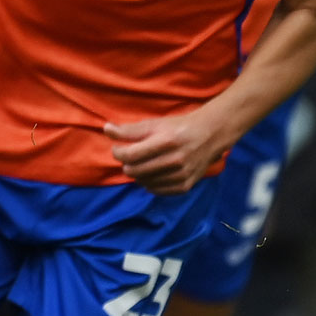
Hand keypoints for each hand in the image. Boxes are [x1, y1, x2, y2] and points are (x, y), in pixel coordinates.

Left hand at [104, 111, 227, 194]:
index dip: (118, 153)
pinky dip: (149, 183)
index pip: (131, 155)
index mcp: (166, 142)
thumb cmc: (178, 128)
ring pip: (144, 182)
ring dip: (137, 174)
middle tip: (129, 158)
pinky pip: (157, 191)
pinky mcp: (186, 186)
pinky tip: (152, 174)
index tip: (117, 149)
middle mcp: (176, 160)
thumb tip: (106, 129)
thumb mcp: (154, 124)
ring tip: (141, 164)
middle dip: (126, 164)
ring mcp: (182, 175)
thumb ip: (129, 130)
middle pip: (135, 171)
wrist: (210, 136)